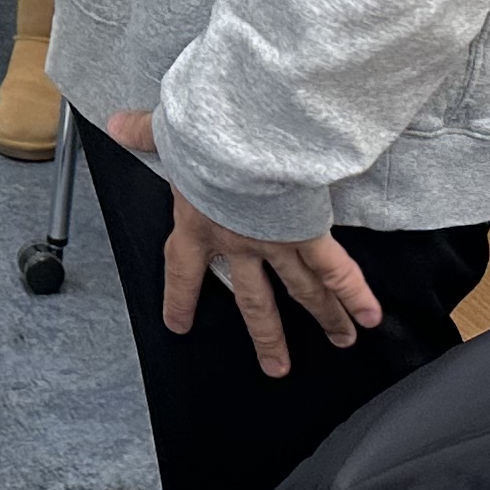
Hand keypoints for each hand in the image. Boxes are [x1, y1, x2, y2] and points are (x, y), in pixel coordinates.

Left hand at [107, 104, 382, 376]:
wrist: (241, 137)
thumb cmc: (205, 137)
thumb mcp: (167, 135)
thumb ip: (143, 133)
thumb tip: (117, 123)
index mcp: (199, 225)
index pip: (183, 271)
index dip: (180, 298)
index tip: (179, 325)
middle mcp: (239, 244)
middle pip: (254, 300)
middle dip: (267, 336)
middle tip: (277, 366)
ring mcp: (276, 243)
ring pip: (303, 290)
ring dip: (325, 317)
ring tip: (342, 341)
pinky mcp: (308, 232)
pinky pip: (335, 269)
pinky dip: (356, 292)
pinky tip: (372, 314)